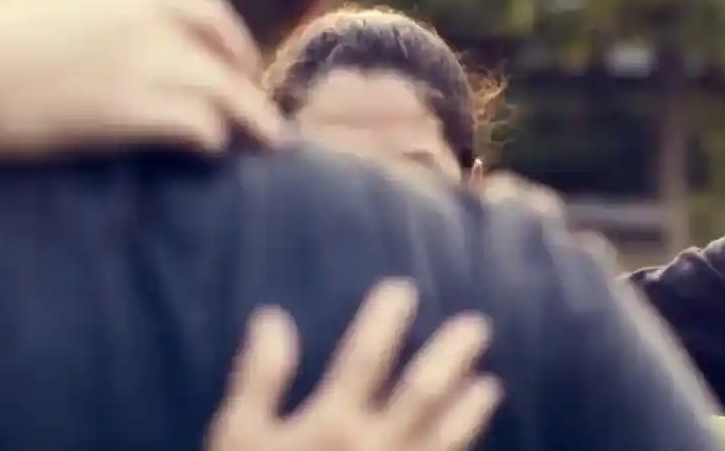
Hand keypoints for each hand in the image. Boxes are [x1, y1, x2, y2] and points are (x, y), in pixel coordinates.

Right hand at [0, 0, 284, 160]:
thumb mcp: (35, 12)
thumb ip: (77, 21)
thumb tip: (76, 44)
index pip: (204, 11)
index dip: (232, 43)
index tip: (242, 69)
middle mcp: (144, 19)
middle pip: (225, 54)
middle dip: (251, 88)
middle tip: (266, 120)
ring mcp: (144, 63)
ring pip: (226, 94)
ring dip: (249, 123)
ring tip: (268, 149)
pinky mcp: (135, 111)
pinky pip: (202, 128)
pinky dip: (214, 144)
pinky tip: (213, 159)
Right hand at [209, 280, 503, 450]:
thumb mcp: (236, 437)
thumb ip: (259, 378)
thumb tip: (273, 317)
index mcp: (334, 423)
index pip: (367, 357)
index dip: (386, 319)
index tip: (403, 290)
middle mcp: (378, 449)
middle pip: (425, 390)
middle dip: (452, 354)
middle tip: (477, 325)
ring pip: (448, 439)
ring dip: (470, 409)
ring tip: (489, 384)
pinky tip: (471, 450)